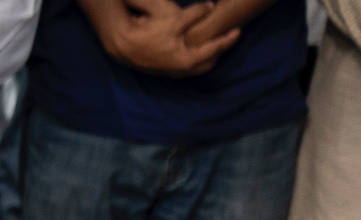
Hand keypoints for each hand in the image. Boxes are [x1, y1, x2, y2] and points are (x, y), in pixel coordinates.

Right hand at [95, 0, 237, 73]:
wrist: (122, 45)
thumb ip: (195, 12)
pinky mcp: (163, 70)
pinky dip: (194, 58)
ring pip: (196, 67)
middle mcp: (180, 70)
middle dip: (218, 52)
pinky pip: (185, 66)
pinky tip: (193, 49)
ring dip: (206, 56)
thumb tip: (211, 5)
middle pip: (207, 64)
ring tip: (211, 45)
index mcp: (186, 60)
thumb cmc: (148, 33)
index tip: (237, 31)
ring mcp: (171, 72)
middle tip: (226, 39)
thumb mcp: (174, 20)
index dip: (227, 40)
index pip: (214, 49)